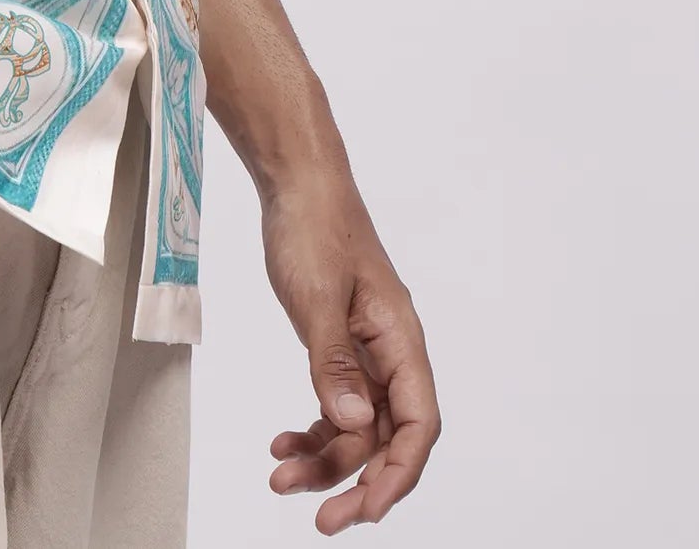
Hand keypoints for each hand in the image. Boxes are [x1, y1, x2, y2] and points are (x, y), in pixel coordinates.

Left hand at [260, 174, 439, 529]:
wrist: (296, 182)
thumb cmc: (314, 226)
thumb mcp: (317, 295)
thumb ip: (332, 362)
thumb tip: (352, 423)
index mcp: (401, 340)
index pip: (418, 424)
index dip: (398, 474)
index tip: (365, 509)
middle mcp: (390, 352)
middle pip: (387, 437)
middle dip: (356, 481)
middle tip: (321, 519)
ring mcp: (364, 351)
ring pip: (355, 426)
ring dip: (324, 458)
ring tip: (280, 478)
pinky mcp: (339, 346)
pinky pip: (335, 403)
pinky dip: (312, 428)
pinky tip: (282, 442)